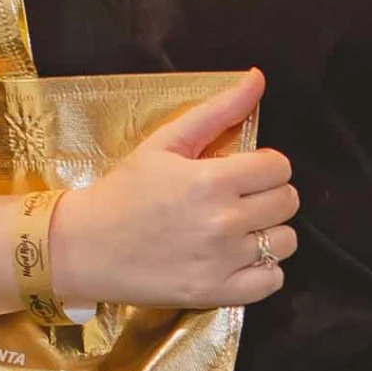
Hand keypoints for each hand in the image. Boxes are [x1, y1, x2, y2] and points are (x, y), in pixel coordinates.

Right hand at [50, 72, 298, 310]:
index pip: (279, 168)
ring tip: (240, 229)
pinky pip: (272, 281)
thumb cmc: (124, 192)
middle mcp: (221, 221)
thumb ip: (217, 111)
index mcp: (210, 180)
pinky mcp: (216, 292)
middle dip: (270, 195)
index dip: (266, 166)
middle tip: (241, 198)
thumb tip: (257, 78)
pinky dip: (264, 270)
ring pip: (285, 241)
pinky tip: (239, 258)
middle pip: (287, 202)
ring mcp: (221, 261)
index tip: (246, 172)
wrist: (83, 246)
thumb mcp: (165, 143)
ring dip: (270, 233)